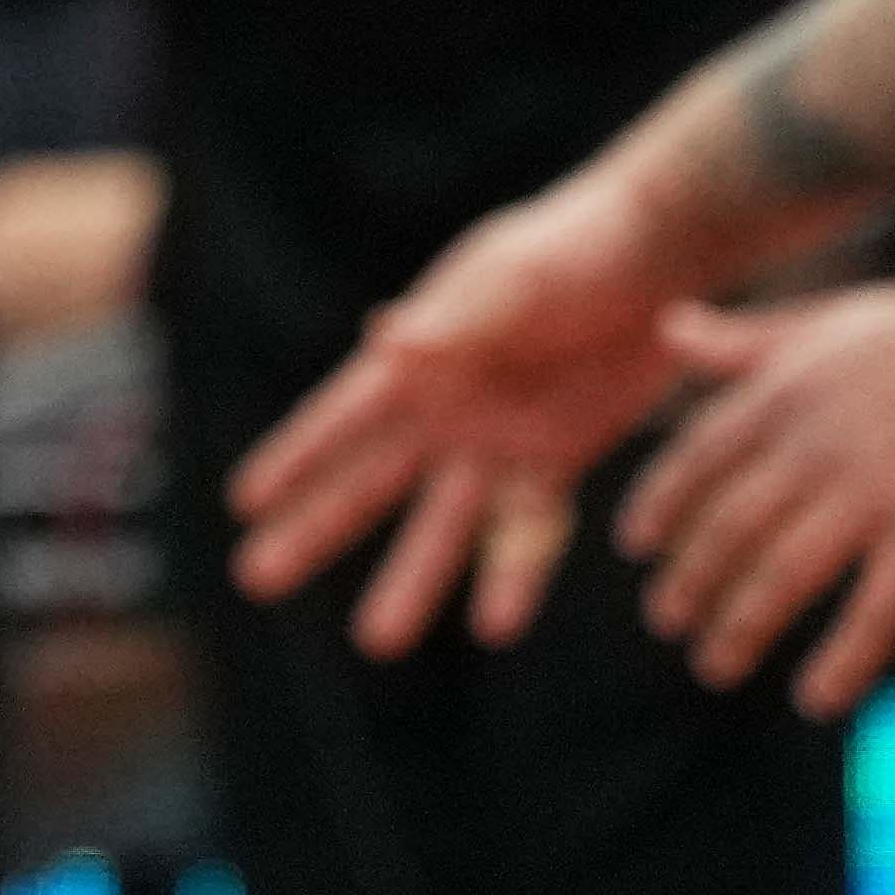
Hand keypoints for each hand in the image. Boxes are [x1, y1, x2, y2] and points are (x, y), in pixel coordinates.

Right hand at [227, 164, 695, 653]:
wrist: (651, 266)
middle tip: (257, 581)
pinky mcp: (557, 463)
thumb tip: (381, 337)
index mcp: (417, 362)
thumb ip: (454, 319)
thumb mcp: (508, 279)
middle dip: (315, 531)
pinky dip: (513, 577)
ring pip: (443, 528)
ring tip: (377, 640)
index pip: (338, 418)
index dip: (291, 458)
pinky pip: (530, 533)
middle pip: (367, 484)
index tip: (243, 503)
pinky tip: (496, 624)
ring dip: (412, 582)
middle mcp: (444, 414)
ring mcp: (498, 445)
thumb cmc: (564, 253)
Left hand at [619, 252, 894, 718]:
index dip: (660, 506)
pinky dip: (841, 660)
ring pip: (784, 574)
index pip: (697, 458)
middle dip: (689, 581)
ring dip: (741, 626)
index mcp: (784, 393)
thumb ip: (742, 341)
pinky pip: (875, 611)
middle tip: (664, 621)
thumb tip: (665, 324)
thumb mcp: (822, 324)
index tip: (634, 547)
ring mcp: (872, 493)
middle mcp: (814, 446)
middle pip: (729, 527)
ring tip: (712, 666)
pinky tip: (815, 699)